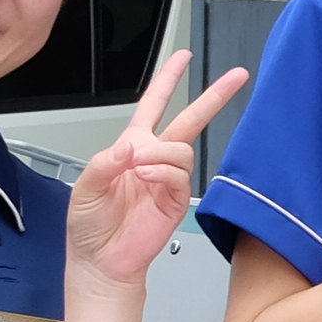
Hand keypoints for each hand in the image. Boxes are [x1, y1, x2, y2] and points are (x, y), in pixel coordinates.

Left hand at [67, 38, 248, 292]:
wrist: (101, 263)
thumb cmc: (90, 227)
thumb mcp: (85, 187)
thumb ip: (105, 161)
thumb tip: (132, 146)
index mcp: (129, 148)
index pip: (152, 105)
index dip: (167, 80)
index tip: (183, 57)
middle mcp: (153, 160)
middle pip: (189, 120)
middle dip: (212, 97)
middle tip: (236, 77)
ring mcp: (167, 180)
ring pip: (181, 149)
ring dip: (160, 153)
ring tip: (139, 169)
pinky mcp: (177, 201)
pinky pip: (180, 176)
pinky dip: (163, 172)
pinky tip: (147, 178)